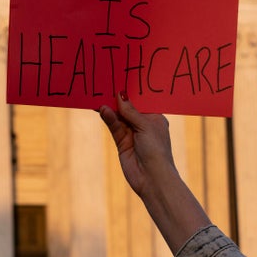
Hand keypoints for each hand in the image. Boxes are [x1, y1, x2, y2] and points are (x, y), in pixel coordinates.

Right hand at [99, 92, 210, 252]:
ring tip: (99, 95)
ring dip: (111, 108)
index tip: (121, 78)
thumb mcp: (145, 126)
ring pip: (119, 117)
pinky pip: (113, 127)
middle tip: (106, 83)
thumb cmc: (156, 150)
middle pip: (128, 107)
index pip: (142, 101)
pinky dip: (108, 118)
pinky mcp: (121, 143)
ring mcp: (132, 134)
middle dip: (119, 98)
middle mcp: (144, 124)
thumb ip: (130, 111)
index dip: (132, 91)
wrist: (152, 179)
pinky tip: (102, 109)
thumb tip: (120, 94)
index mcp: (155, 118)